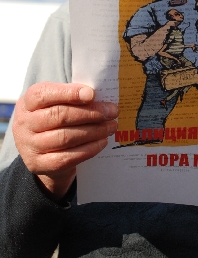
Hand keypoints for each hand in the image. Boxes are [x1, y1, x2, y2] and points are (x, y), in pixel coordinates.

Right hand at [12, 82, 118, 200]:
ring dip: (94, 131)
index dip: (69, 93)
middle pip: (59, 116)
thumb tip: (95, 95)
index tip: (92, 94)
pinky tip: (102, 141)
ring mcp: (30, 146)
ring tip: (111, 126)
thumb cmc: (52, 118)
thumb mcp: (54, 102)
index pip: (44, 94)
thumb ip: (71, 95)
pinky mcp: (39, 164)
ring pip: (66, 137)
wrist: (39, 150)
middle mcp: (25, 123)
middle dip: (90, 113)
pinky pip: (68, 157)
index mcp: (28, 102)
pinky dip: (89, 149)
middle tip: (112, 111)